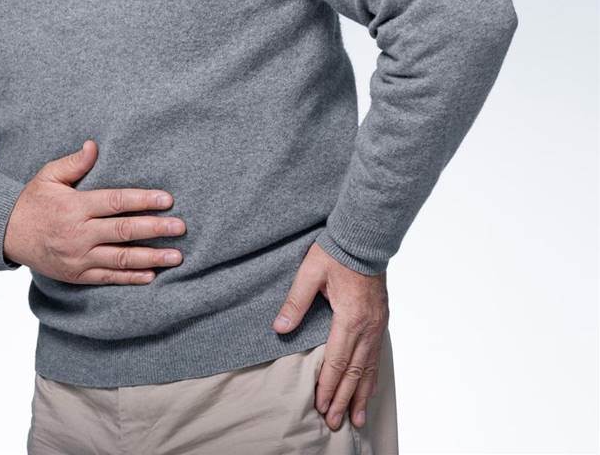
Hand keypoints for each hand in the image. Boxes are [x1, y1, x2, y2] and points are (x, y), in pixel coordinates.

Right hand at [3, 139, 185, 283]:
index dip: (143, 200)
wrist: (7, 234)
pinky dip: (131, 278)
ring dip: (151, 257)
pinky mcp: (77, 275)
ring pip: (121, 258)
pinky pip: (108, 277)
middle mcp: (78, 233)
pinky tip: (151, 275)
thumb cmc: (33, 202)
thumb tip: (94, 145)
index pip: (116, 202)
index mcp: (75, 206)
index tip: (167, 200)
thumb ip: (74, 163)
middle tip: (180, 227)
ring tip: (176, 256)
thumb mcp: (48, 176)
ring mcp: (79, 257)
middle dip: (155, 229)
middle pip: (124, 230)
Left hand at [272, 242, 388, 430]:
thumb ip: (295, 302)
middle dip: (342, 400)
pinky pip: (377, 357)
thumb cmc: (336, 252)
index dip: (328, 386)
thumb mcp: (309, 273)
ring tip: (354, 419)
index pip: (337, 361)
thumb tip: (279, 328)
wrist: (365, 237)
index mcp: (349, 317)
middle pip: (355, 373)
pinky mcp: (381, 321)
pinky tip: (368, 391)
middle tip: (333, 423)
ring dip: (360, 396)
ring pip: (370, 369)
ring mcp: (378, 325)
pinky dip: (372, 378)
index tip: (319, 406)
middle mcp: (368, 327)